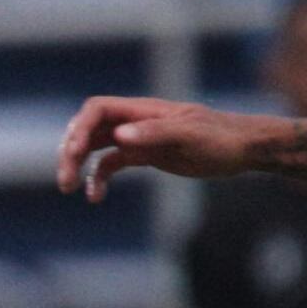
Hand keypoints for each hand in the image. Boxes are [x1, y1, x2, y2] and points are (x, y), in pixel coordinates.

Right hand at [57, 97, 281, 200]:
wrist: (242, 148)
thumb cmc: (221, 138)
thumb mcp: (190, 135)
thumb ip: (155, 133)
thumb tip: (119, 135)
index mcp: (143, 110)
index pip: (98, 110)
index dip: (80, 128)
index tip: (74, 153)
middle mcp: (134, 121)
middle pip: (89, 128)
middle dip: (71, 151)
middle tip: (65, 180)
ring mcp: (138, 138)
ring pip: (95, 147)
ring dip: (79, 165)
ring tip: (69, 188)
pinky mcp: (144, 156)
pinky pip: (111, 165)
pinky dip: (98, 179)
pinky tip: (95, 197)